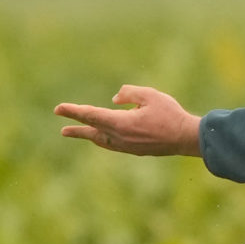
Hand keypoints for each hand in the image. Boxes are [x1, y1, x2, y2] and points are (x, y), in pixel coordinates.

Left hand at [55, 85, 202, 156]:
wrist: (185, 138)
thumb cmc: (170, 115)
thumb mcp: (150, 95)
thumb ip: (130, 93)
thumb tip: (115, 99)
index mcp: (120, 123)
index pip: (91, 115)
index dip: (74, 110)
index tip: (59, 109)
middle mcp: (119, 137)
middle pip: (92, 130)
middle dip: (76, 127)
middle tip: (62, 129)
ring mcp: (126, 146)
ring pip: (101, 139)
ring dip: (88, 134)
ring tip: (76, 133)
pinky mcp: (134, 150)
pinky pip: (112, 144)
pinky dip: (102, 139)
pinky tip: (101, 137)